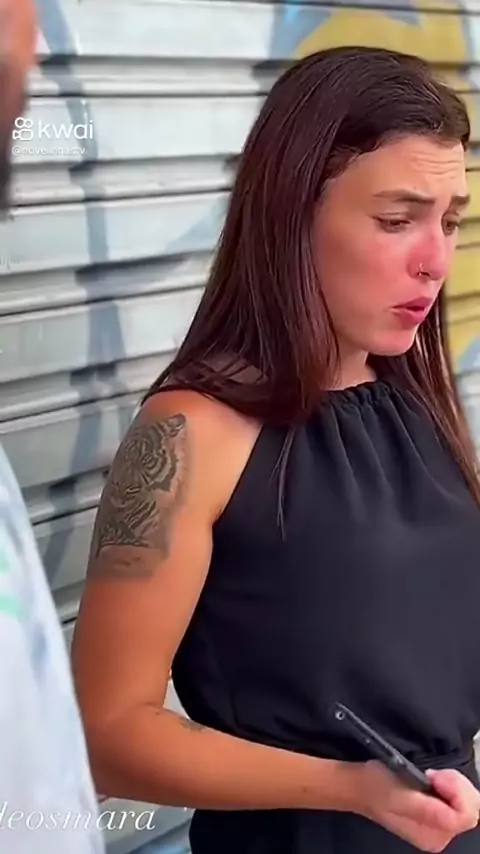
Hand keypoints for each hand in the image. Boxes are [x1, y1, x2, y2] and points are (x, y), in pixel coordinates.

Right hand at [352, 760, 479, 851]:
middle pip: (472, 809)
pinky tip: (433, 779)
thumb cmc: (376, 786)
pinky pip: (460, 799)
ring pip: (469, 802)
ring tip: (431, 775)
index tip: (432, 774)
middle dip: (456, 785)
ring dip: (453, 783)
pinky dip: (450, 784)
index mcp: (433, 836)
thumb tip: (455, 817)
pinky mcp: (439, 814)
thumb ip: (427, 810)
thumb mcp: (398, 796)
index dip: (454, 789)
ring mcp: (441, 826)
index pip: (466, 814)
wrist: (359, 786)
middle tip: (432, 773)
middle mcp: (441, 836)